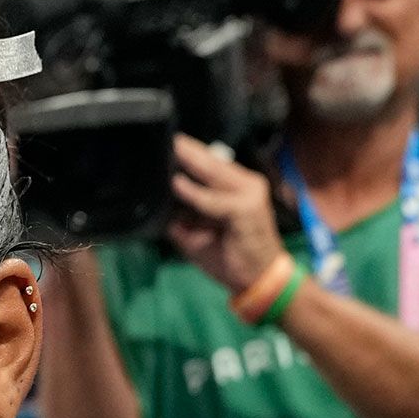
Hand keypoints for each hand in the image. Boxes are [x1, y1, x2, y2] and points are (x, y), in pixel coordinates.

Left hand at [164, 136, 288, 297]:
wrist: (258, 280)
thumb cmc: (230, 259)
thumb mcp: (198, 236)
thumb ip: (183, 218)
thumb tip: (160, 207)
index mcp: (239, 188)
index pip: (213, 165)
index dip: (193, 153)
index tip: (171, 142)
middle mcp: (247, 185)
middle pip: (214, 163)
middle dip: (189, 150)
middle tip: (167, 138)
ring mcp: (250, 195)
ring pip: (215, 174)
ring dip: (192, 162)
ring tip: (172, 149)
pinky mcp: (247, 209)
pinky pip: (215, 200)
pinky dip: (196, 194)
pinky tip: (178, 184)